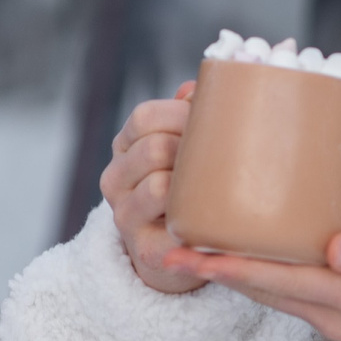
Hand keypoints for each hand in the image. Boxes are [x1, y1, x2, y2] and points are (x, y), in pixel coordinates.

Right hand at [101, 84, 206, 294]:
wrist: (177, 252)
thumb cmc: (188, 189)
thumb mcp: (184, 148)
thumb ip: (189, 116)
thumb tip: (196, 88)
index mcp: (125, 148)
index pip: (144, 117)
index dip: (182, 115)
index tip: (213, 125)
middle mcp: (115, 180)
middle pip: (154, 147)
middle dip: (194, 150)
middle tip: (225, 160)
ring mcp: (125, 216)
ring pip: (158, 185)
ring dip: (194, 185)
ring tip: (219, 189)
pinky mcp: (144, 249)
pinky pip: (173, 224)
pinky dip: (197, 218)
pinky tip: (214, 216)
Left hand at [161, 233, 340, 340]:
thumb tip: (334, 248)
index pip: (280, 281)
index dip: (234, 267)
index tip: (193, 253)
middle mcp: (333, 317)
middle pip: (262, 292)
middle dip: (215, 272)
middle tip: (169, 248)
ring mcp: (333, 322)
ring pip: (271, 296)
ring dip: (231, 276)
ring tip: (194, 252)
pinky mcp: (339, 316)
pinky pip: (288, 295)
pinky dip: (260, 278)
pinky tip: (246, 258)